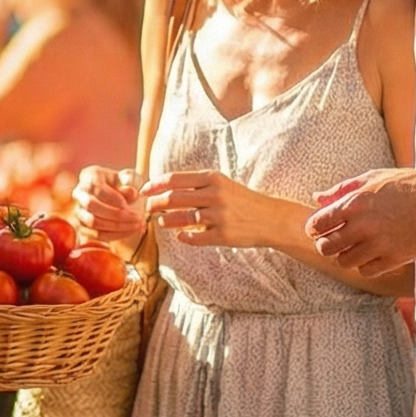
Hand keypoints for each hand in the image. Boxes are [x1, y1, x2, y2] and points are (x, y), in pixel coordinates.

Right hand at [74, 166, 145, 242]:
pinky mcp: (83, 227)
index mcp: (90, 176)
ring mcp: (78, 211)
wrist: (120, 198)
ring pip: (93, 222)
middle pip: (91, 206)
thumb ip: (131, 181)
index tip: (128, 205)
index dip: (113, 198)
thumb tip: (131, 192)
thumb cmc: (125, 184)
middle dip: (116, 214)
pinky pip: (96, 234)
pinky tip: (132, 231)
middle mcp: (79, 193)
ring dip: (118, 227)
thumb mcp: (132, 178)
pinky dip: (116, 235)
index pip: (97, 188)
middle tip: (137, 218)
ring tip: (138, 225)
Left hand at [140, 170, 294, 250]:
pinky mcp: (224, 235)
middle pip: (173, 198)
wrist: (271, 218)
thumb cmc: (241, 200)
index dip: (155, 185)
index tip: (144, 191)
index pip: (174, 179)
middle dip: (155, 204)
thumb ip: (197, 184)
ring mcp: (219, 216)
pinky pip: (195, 238)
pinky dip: (184, 238)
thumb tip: (165, 186)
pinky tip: (181, 237)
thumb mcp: (222, 184)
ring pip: (181, 219)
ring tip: (162, 222)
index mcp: (213, 178)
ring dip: (166, 221)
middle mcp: (215, 195)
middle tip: (149, 208)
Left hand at [305, 168, 415, 277]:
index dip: (314, 228)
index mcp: (355, 203)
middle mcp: (364, 225)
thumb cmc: (408, 184)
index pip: (318, 224)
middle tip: (334, 241)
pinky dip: (364, 265)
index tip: (319, 229)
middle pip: (327, 247)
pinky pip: (366, 271)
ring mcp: (379, 244)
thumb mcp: (373, 178)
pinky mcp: (395, 258)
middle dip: (326, 245)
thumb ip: (342, 190)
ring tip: (354, 248)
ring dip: (345, 256)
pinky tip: (371, 255)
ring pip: (344, 262)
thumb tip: (317, 198)